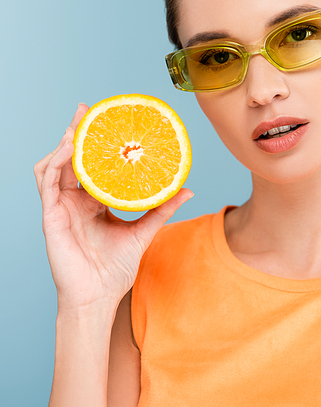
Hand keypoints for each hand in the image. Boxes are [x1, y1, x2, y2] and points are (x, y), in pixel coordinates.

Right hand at [34, 103, 192, 312]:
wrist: (100, 297)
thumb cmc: (116, 269)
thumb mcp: (144, 231)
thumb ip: (162, 208)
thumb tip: (188, 190)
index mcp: (92, 202)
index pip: (90, 164)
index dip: (94, 142)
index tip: (105, 119)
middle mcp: (73, 201)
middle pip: (70, 158)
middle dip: (75, 132)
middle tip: (86, 110)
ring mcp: (60, 207)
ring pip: (54, 165)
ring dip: (63, 144)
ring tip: (78, 127)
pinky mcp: (51, 217)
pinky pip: (47, 183)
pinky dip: (56, 163)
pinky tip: (69, 150)